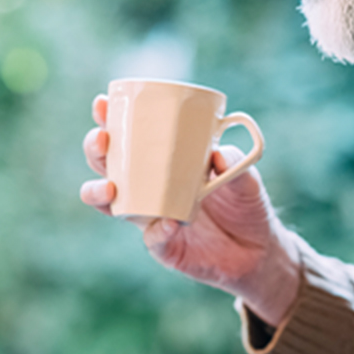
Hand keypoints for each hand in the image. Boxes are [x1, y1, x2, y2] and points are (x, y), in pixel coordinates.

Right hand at [79, 95, 300, 325]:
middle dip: (94, 148)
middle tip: (103, 139)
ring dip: (98, 192)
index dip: (107, 119)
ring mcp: (150, 216)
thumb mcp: (244, 175)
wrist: (258, 248)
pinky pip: (152, 239)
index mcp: (159, 160)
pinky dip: (156, 231)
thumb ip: (233, 161)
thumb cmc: (243, 202)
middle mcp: (146, 186)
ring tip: (109, 186)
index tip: (103, 104)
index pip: (126, 135)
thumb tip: (215, 153)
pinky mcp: (164, 246)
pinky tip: (166, 223)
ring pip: (108, 204)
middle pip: (105, 164)